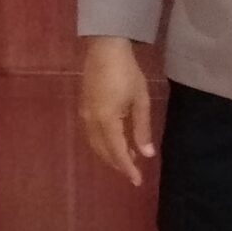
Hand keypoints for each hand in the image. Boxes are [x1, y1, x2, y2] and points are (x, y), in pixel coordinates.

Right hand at [79, 37, 156, 185]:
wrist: (105, 49)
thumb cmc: (127, 72)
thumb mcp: (141, 100)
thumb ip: (142, 129)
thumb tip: (147, 154)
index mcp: (107, 120)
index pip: (117, 152)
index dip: (127, 168)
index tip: (137, 181)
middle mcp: (92, 121)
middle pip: (104, 151)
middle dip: (119, 163)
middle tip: (135, 170)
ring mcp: (85, 114)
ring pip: (96, 144)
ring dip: (110, 155)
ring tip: (128, 157)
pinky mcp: (84, 108)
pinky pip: (92, 135)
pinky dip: (103, 144)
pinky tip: (115, 141)